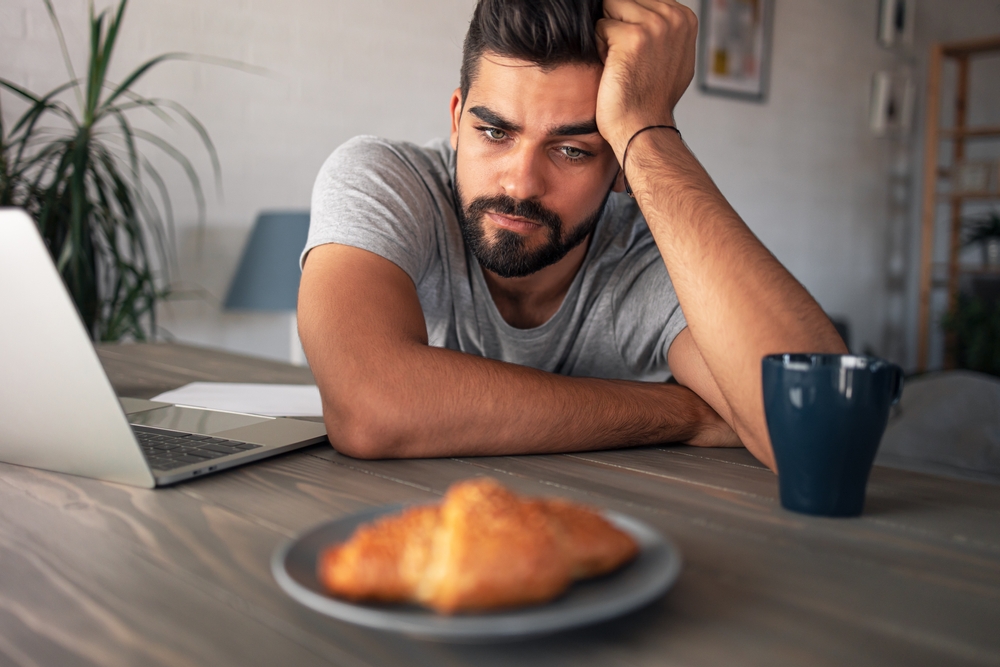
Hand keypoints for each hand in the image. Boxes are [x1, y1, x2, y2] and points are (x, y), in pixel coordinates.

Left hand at [595, 0, 697, 157]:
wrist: (643, 127)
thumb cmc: (651, 97)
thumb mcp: (673, 54)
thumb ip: (665, 28)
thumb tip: (651, 10)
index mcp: (685, 17)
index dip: (632, 24)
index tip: (640, 53)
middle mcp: (673, 17)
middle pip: (624, 0)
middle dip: (619, 25)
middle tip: (630, 59)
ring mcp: (654, 26)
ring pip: (611, 9)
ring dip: (609, 35)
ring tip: (623, 62)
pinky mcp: (631, 37)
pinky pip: (600, 27)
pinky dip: (600, 48)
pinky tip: (616, 68)